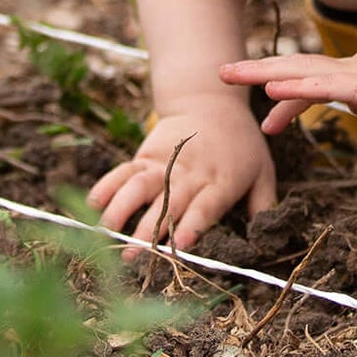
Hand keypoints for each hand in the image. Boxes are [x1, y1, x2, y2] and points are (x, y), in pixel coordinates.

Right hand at [87, 97, 275, 259]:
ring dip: (121, 210)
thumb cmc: (241, 142)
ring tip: (105, 232)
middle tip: (132, 256)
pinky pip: (124, 171)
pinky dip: (107, 185)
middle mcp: (190, 174)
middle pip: (166, 204)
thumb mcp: (262, 168)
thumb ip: (263, 202)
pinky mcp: (145, 156)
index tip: (179, 244)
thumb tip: (264, 237)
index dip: (192, 224)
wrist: (211, 100)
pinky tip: (92, 203)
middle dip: (148, 231)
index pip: (205, 206)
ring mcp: (164, 164)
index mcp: (220, 181)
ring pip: (139, 186)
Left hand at [218, 25, 356, 134]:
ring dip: (264, 74)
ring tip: (231, 75)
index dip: (283, 95)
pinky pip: (326, 89)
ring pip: (301, 75)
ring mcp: (356, 74)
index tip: (263, 112)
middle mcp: (348, 70)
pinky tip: (273, 92)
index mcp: (354, 72)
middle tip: (222, 74)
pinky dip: (297, 90)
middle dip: (255, 73)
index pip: (310, 84)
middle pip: (294, 70)